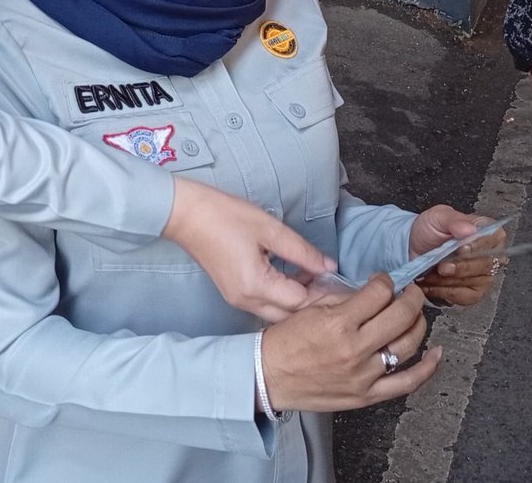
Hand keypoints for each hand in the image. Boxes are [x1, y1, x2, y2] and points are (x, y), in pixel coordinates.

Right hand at [164, 177, 334, 322]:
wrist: (187, 215)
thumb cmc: (225, 216)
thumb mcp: (270, 229)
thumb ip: (302, 251)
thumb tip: (330, 267)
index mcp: (256, 286)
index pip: (301, 302)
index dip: (325, 293)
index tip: (344, 284)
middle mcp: (246, 301)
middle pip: (291, 316)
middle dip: (315, 302)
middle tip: (334, 284)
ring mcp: (238, 300)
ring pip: (279, 313)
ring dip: (299, 300)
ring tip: (318, 277)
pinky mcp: (234, 294)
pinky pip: (266, 304)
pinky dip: (284, 295)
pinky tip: (295, 276)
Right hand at [261, 274, 439, 411]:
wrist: (268, 376)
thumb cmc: (284, 342)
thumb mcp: (310, 309)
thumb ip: (344, 299)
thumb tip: (372, 292)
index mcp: (338, 322)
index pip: (379, 293)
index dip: (386, 281)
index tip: (385, 281)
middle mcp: (355, 348)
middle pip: (401, 315)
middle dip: (411, 297)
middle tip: (411, 291)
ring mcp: (364, 374)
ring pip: (408, 345)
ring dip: (419, 324)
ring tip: (416, 315)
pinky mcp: (366, 395)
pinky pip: (406, 382)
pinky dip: (426, 368)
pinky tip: (436, 354)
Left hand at [411, 206, 504, 306]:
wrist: (412, 247)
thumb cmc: (429, 230)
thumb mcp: (437, 217)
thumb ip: (453, 220)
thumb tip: (469, 228)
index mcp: (489, 232)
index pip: (492, 240)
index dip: (476, 246)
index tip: (461, 249)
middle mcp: (491, 255)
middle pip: (484, 265)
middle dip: (460, 267)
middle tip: (441, 266)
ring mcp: (484, 276)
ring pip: (471, 282)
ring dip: (447, 280)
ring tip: (429, 274)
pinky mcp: (473, 293)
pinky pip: (464, 297)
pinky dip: (444, 292)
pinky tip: (431, 284)